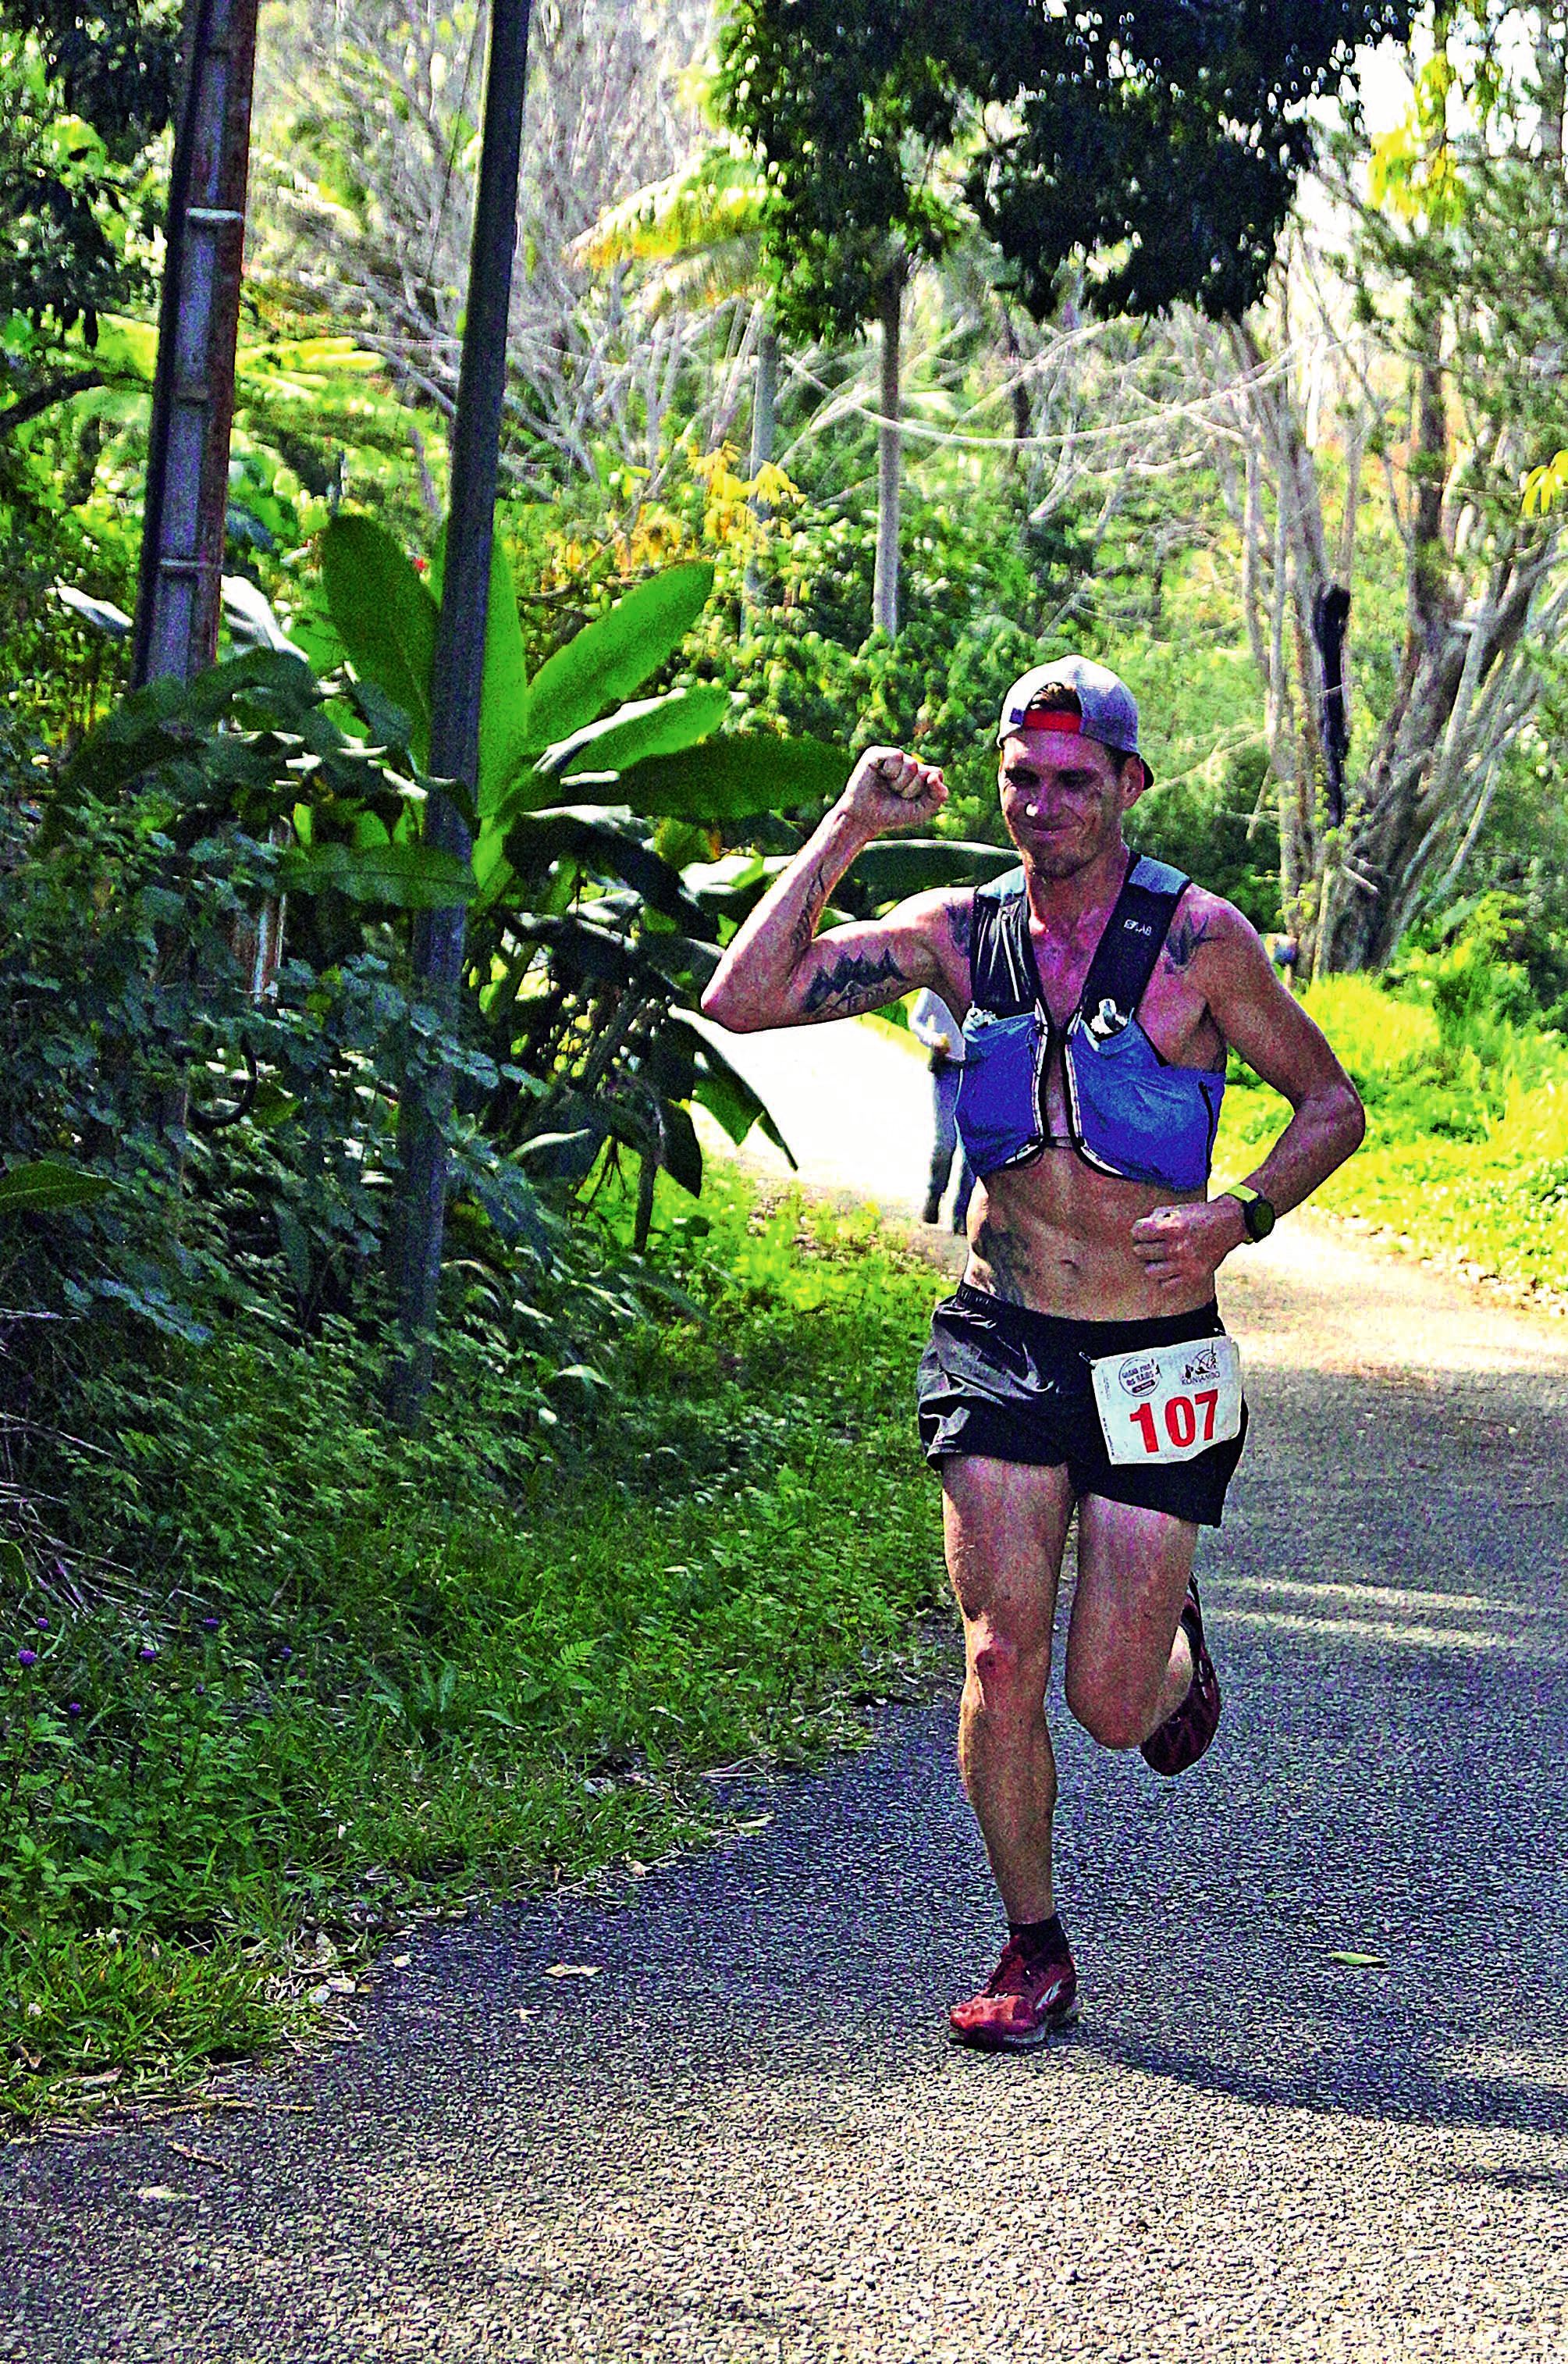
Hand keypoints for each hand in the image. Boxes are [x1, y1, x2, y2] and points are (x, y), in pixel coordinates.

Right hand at [840, 745, 946, 836]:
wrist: (865, 819)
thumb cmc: (892, 814)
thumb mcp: (922, 810)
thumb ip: (939, 795)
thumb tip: (933, 775)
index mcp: (919, 774)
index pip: (936, 773)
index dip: (927, 790)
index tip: (911, 800)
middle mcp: (906, 763)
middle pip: (924, 771)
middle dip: (911, 790)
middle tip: (896, 795)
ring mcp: (892, 757)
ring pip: (911, 764)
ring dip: (900, 783)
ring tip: (888, 787)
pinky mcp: (877, 754)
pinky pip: (896, 756)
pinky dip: (891, 771)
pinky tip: (880, 776)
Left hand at [1130, 1199, 1245, 1294]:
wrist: (1227, 1224)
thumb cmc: (1196, 1215)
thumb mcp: (1175, 1210)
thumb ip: (1154, 1219)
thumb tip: (1137, 1233)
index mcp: (1173, 1227)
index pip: (1138, 1232)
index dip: (1138, 1230)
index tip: (1144, 1229)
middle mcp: (1179, 1247)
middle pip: (1141, 1252)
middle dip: (1143, 1245)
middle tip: (1153, 1242)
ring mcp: (1186, 1264)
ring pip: (1150, 1271)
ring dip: (1152, 1263)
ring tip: (1159, 1256)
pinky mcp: (1194, 1276)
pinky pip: (1166, 1284)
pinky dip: (1165, 1276)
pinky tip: (1170, 1266)